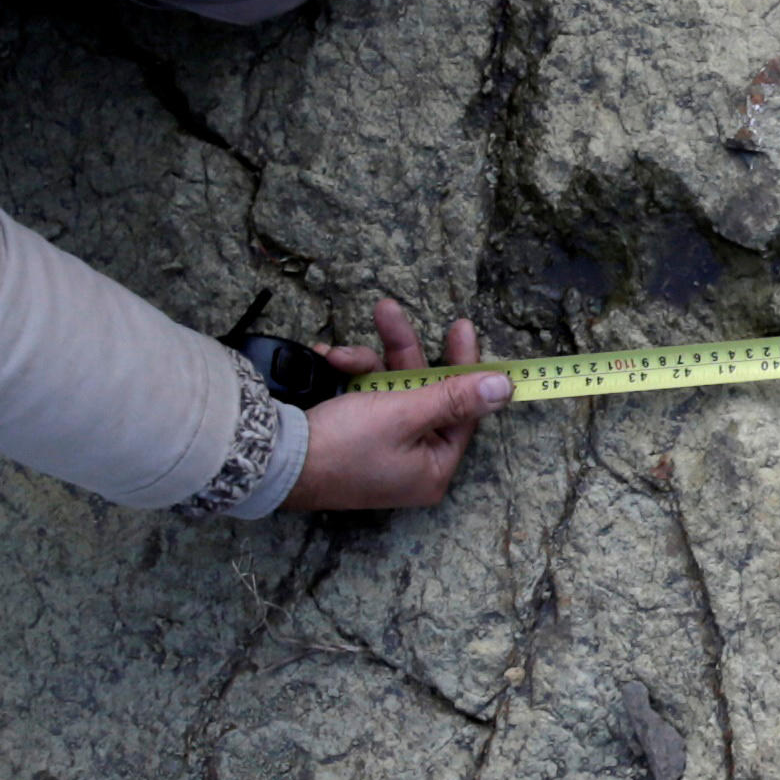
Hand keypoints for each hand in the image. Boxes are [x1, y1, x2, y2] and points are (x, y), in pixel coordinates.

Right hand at [285, 297, 510, 510]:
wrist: (273, 461)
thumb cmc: (344, 444)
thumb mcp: (405, 413)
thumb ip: (455, 396)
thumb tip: (506, 388)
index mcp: (433, 467)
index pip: (463, 411)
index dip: (463, 367)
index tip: (461, 328)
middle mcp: (411, 461)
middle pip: (423, 393)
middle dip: (400, 351)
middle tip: (389, 312)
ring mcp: (380, 449)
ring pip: (388, 388)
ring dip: (363, 362)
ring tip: (338, 354)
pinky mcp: (352, 436)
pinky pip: (362, 397)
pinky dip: (345, 376)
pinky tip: (324, 360)